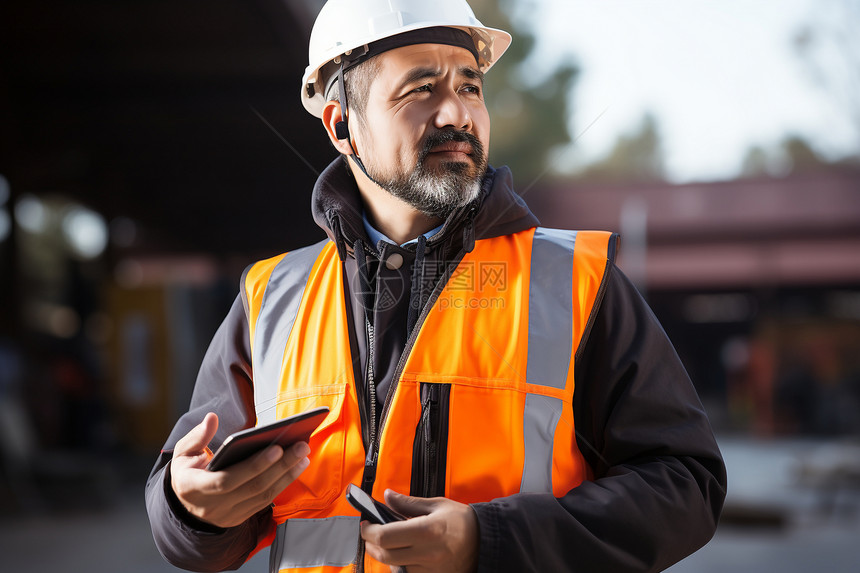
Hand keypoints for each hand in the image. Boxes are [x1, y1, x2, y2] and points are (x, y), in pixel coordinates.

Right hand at [170, 412, 310, 527]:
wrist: (184, 505)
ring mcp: (227, 515)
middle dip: (281, 466)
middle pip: (253, 487)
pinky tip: (296, 467)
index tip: (276, 447)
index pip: (227, 480)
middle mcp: (211, 506)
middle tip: (301, 446)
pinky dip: (283, 484)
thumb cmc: (187, 472)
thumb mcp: (183, 453)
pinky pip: (265, 501)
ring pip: (263, 496)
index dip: (254, 465)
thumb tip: (211, 418)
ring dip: (287, 475)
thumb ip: (197, 436)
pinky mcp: (240, 518)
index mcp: (193, 488)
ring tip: (303, 454)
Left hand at [360, 490, 478, 572]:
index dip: (369, 531)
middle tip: (370, 533)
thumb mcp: (436, 505)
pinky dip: (399, 565)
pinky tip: (402, 554)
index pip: (385, 536)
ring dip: (384, 555)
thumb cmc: (462, 521)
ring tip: (387, 542)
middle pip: (384, 555)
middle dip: (371, 544)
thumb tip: (388, 496)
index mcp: (426, 530)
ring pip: (394, 566)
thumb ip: (408, 503)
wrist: (484, 542)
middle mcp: (427, 553)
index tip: (366, 524)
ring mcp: (430, 569)